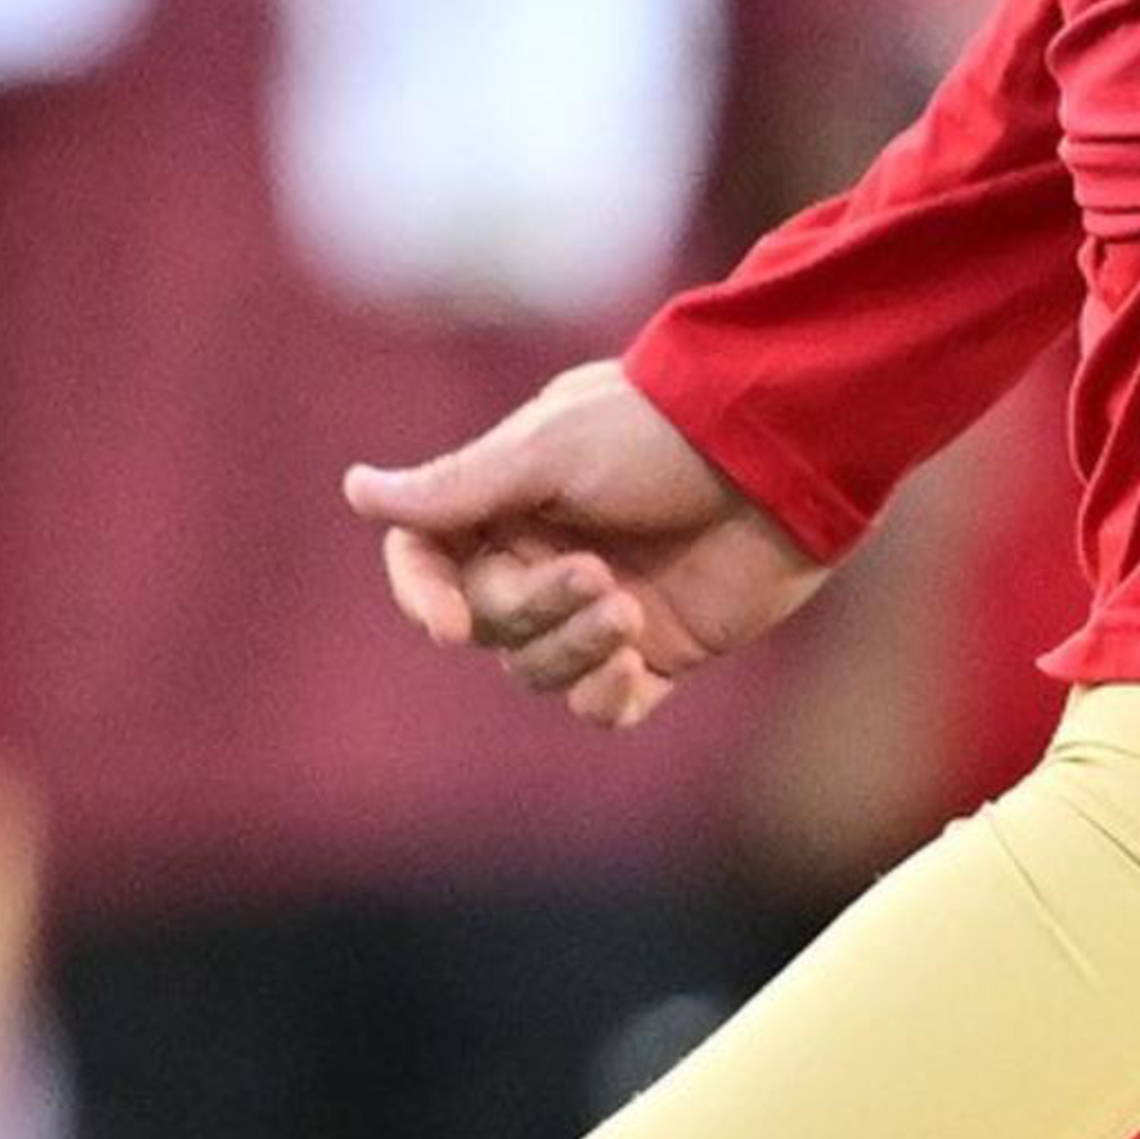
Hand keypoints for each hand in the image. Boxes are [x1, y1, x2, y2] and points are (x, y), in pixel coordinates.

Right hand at [346, 363, 826, 732]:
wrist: (782, 454)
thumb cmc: (658, 432)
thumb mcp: (548, 451)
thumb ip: (457, 487)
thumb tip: (356, 490)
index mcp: (504, 502)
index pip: (426, 561)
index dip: (421, 595)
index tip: (446, 624)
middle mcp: (542, 556)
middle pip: (487, 625)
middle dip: (534, 612)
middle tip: (598, 576)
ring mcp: (598, 606)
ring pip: (538, 669)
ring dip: (574, 651)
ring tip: (629, 611)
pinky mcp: (657, 649)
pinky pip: (604, 706)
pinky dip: (608, 698)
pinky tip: (635, 668)